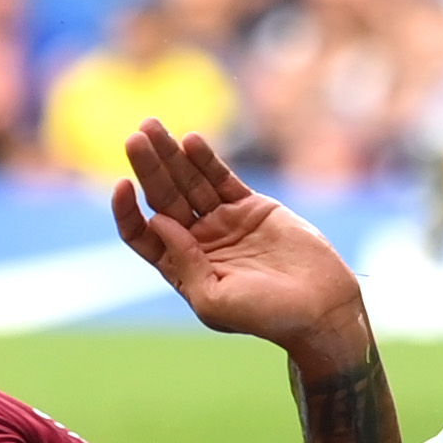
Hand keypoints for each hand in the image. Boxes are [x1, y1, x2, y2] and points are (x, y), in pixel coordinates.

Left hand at [109, 122, 368, 355]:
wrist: (320, 308)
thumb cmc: (266, 315)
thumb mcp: (214, 300)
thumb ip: (184, 262)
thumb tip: (157, 221)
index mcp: (181, 268)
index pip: (143, 233)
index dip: (128, 210)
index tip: (122, 186)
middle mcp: (198, 242)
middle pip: (164, 198)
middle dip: (149, 168)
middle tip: (135, 137)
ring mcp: (224, 222)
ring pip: (190, 182)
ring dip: (171, 155)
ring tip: (152, 127)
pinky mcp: (251, 207)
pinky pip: (222, 178)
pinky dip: (206, 159)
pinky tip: (191, 141)